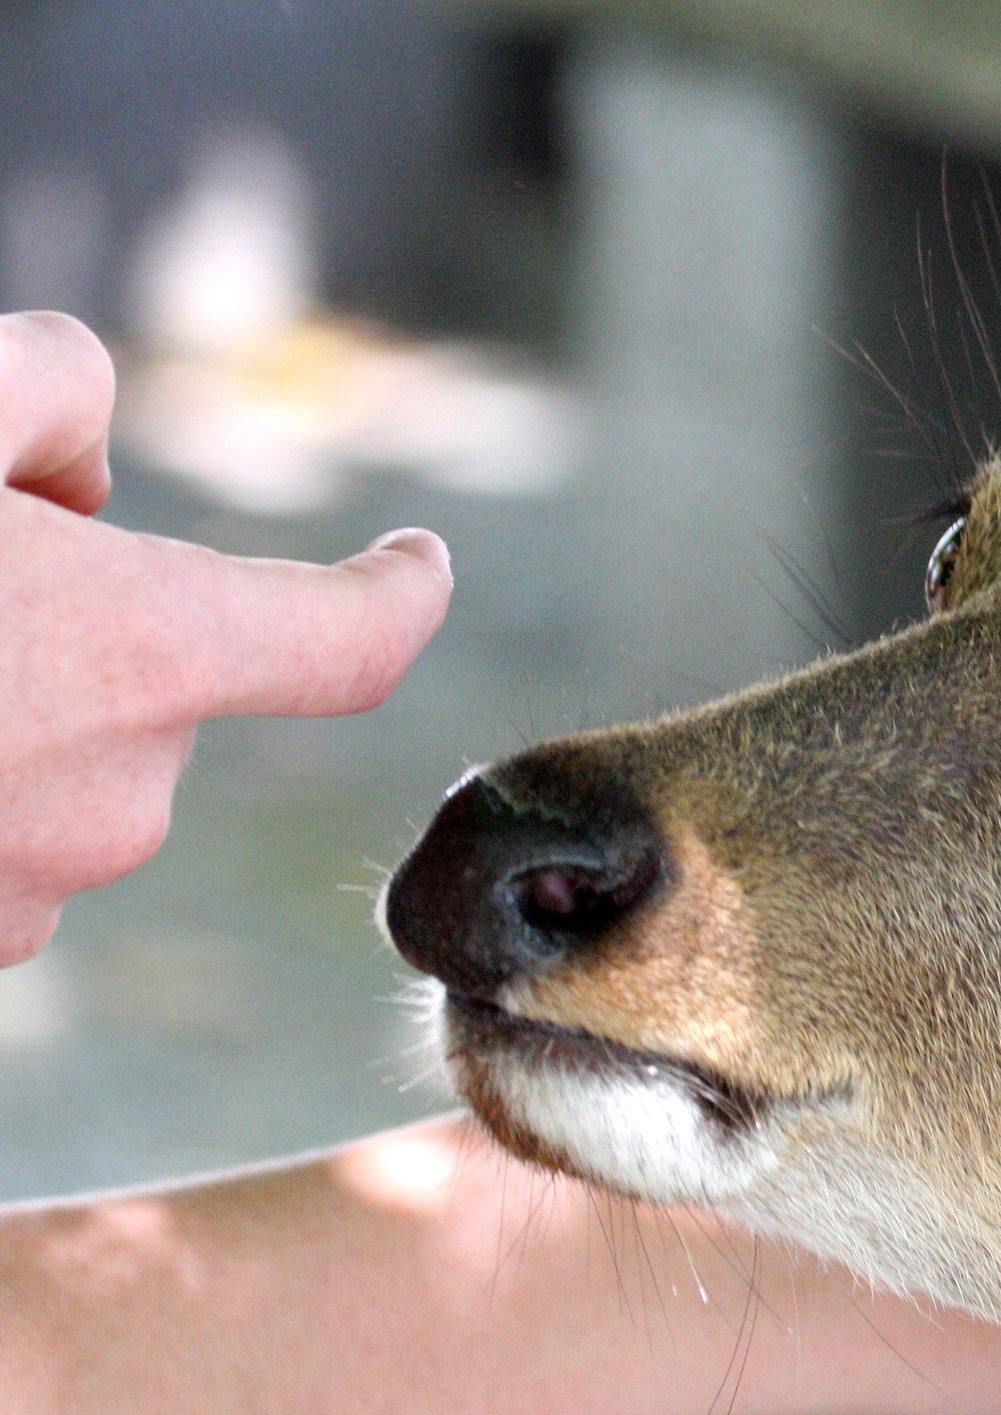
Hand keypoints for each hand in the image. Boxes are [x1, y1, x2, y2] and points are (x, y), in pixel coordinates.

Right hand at [0, 310, 452, 963]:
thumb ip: (44, 386)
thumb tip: (84, 459)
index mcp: (135, 660)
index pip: (344, 640)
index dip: (392, 593)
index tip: (417, 563)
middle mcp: (107, 802)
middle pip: (156, 680)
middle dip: (82, 609)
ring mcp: (14, 900)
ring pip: (57, 764)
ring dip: (0, 703)